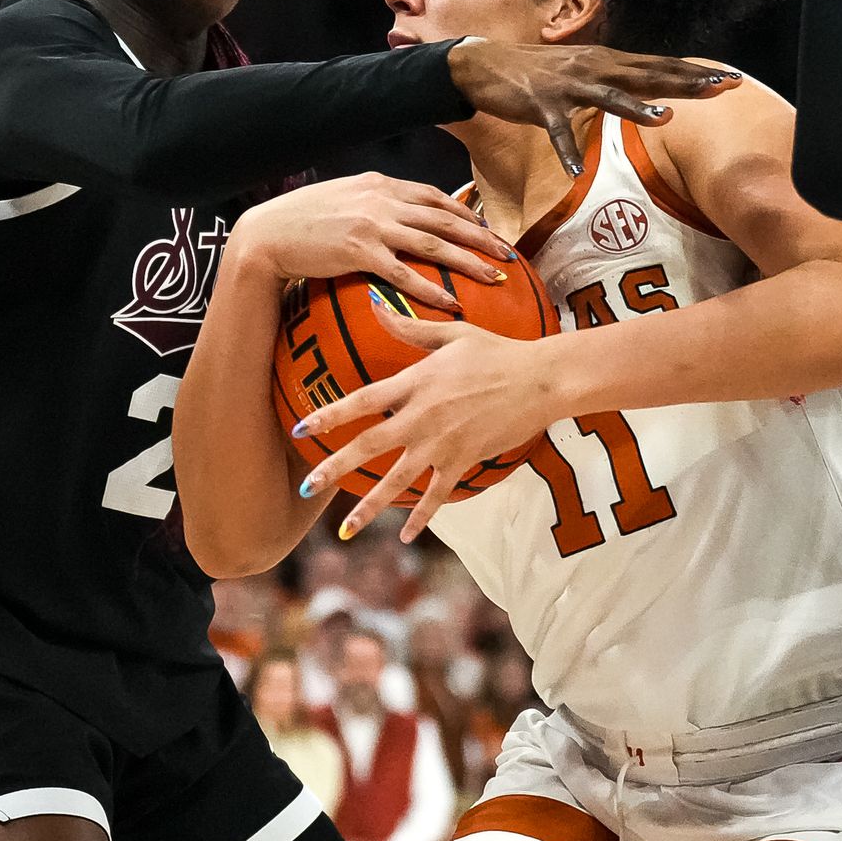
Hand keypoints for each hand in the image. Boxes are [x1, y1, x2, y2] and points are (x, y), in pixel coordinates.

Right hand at [234, 173, 518, 312]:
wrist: (266, 234)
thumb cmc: (301, 219)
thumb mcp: (343, 197)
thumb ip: (373, 200)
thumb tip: (398, 212)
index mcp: (380, 184)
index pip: (434, 196)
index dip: (465, 213)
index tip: (487, 229)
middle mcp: (382, 199)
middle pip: (445, 218)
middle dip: (481, 236)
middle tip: (508, 254)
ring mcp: (372, 224)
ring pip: (433, 243)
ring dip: (468, 261)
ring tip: (495, 277)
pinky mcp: (359, 251)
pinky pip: (404, 273)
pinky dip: (431, 288)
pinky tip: (452, 303)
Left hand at [295, 296, 564, 540]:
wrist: (540, 379)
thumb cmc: (497, 351)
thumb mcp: (452, 333)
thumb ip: (408, 327)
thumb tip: (374, 304)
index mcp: (415, 382)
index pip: (361, 400)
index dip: (329, 415)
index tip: (300, 429)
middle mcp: (422, 416)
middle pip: (369, 445)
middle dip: (334, 468)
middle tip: (305, 487)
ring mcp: (442, 443)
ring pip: (397, 480)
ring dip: (368, 507)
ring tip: (344, 530)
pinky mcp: (464, 460)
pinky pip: (437, 495)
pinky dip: (421, 517)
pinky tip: (405, 536)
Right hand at [446, 40, 739, 175]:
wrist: (482, 64)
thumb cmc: (538, 73)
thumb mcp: (583, 72)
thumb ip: (616, 80)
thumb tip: (651, 89)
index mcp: (607, 63)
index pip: (659, 67)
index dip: (695, 73)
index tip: (732, 79)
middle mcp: (593, 69)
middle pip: (647, 76)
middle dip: (686, 83)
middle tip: (724, 87)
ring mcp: (567, 86)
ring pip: (609, 98)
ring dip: (636, 109)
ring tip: (666, 118)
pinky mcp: (540, 105)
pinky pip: (556, 134)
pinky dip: (566, 152)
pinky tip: (576, 170)